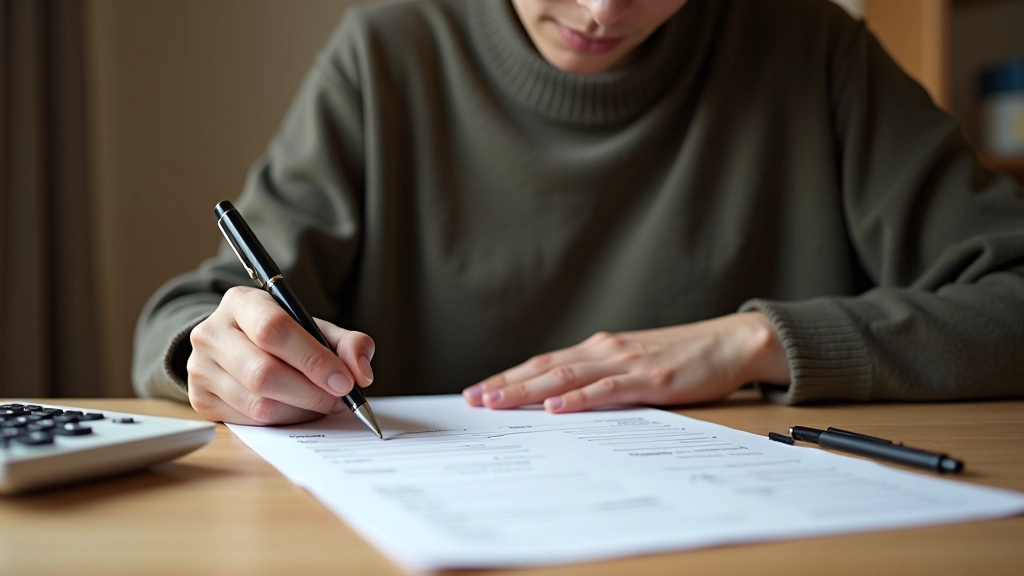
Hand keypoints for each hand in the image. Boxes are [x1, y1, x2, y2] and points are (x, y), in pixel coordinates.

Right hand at [186, 286, 374, 424]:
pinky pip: (249, 421)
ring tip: (322, 403)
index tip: (344, 381)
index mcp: (240, 303)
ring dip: (300, 410)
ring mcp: (200, 368)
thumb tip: (361, 373)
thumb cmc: (282, 336)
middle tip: (339, 399)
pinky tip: (297, 409)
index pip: (273, 330)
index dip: (313, 359)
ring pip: (257, 403)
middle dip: (311, 392)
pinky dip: (282, 421)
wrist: (238, 345)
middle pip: (263, 373)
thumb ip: (348, 343)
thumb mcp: (315, 328)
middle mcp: (211, 333)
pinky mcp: (199, 399)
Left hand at [462, 312, 789, 412]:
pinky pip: (607, 389)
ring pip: (566, 377)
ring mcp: (626, 363)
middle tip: (472, 400)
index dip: (508, 377)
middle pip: (545, 369)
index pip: (543, 364)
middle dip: (505, 385)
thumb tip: (566, 401)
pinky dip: (579, 399)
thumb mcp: (635, 366)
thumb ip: (602, 379)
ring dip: (528, 391)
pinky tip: (555, 408)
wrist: (731, 342)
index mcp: (600, 349)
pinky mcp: (650, 379)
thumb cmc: (684, 358)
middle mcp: (605, 350)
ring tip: (497, 402)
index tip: (478, 392)